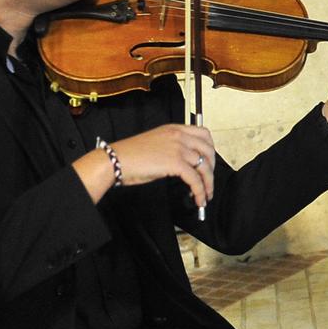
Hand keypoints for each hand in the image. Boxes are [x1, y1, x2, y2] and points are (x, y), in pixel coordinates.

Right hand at [79, 122, 216, 207]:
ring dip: (208, 184)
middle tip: (208, 181)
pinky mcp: (175, 163)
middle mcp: (179, 136)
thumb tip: (186, 162)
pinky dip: (200, 191)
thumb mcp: (156, 143)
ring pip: (204, 167)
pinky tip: (198, 199)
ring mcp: (178, 148)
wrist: (115, 160)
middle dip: (212, 169)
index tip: (210, 162)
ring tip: (205, 195)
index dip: (210, 150)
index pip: (204, 134)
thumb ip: (173, 147)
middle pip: (208, 151)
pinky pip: (195, 179)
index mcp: (174, 129)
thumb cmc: (130, 155)